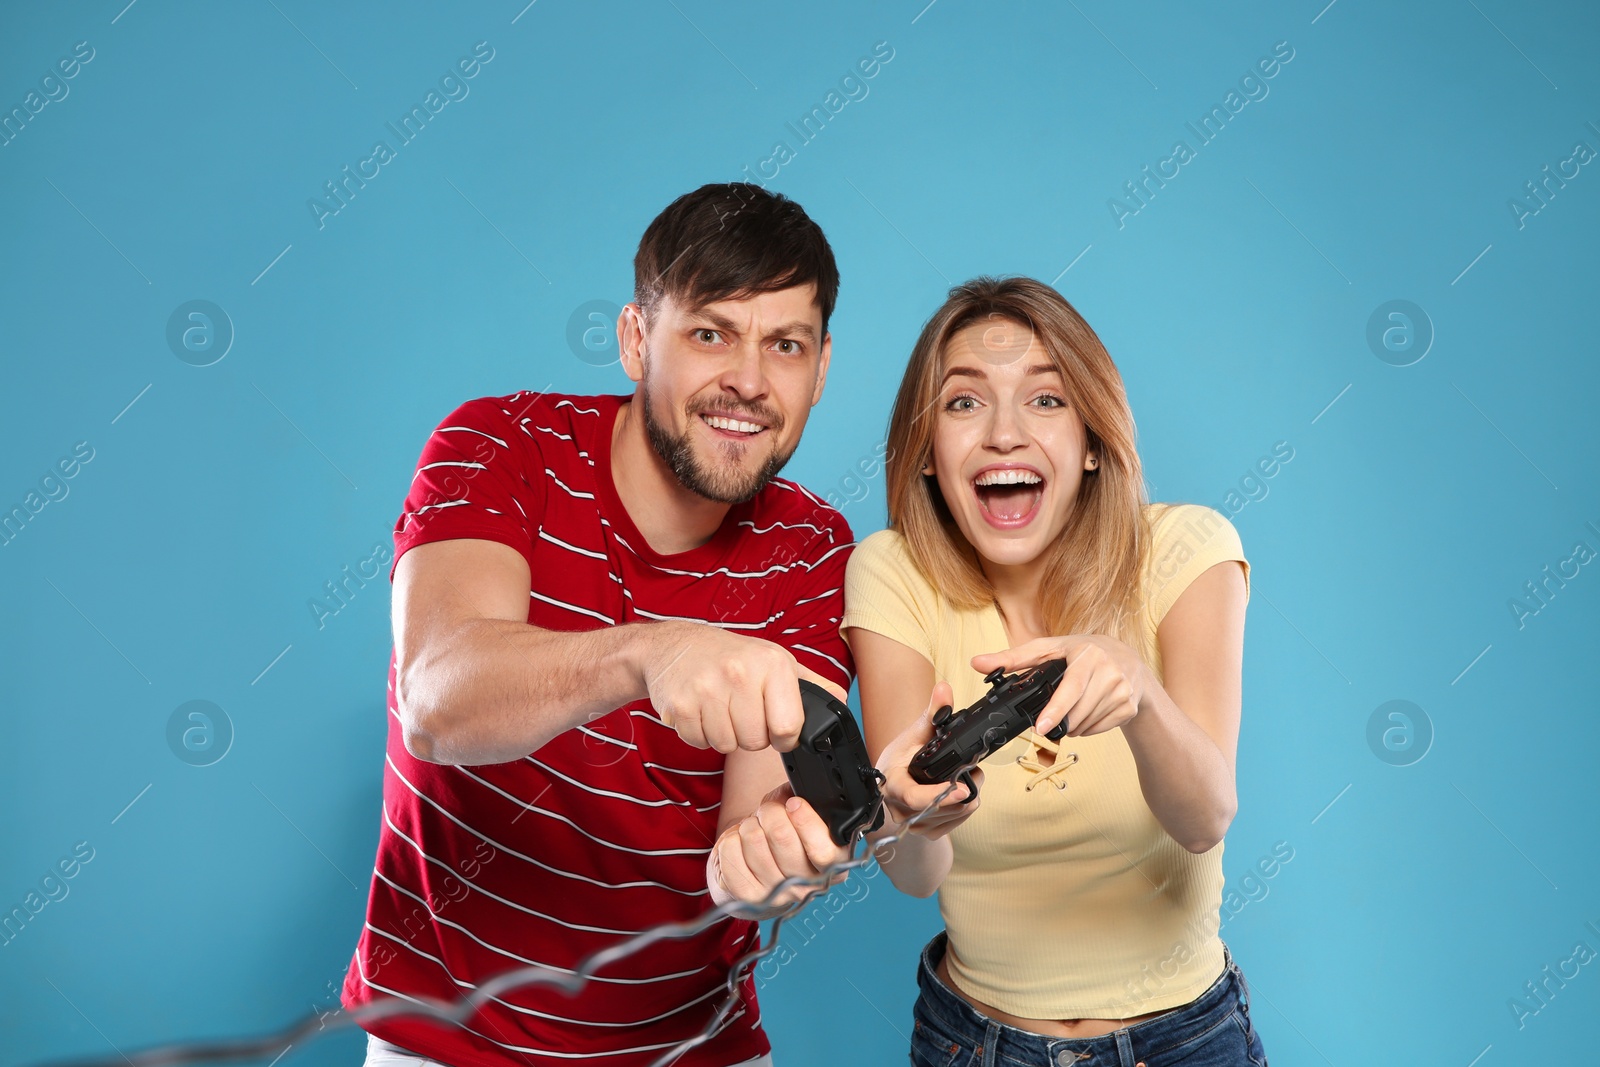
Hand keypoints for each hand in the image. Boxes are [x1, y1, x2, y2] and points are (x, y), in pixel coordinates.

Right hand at [642, 623, 845, 753]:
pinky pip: (700, 743)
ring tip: (719, 708)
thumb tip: (840, 702)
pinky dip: (700, 734)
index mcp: (771, 664)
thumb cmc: (731, 656)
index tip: (773, 725)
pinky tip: (700, 711)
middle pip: (756, 742)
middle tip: (740, 710)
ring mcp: (707, 689)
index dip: (783, 735)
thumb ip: (809, 684)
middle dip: (750, 735)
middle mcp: (740, 674)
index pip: (789, 727)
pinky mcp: (680, 705)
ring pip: (728, 745)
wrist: (673, 645)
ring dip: (725, 735)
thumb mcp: (774, 659)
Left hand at [709, 783, 848, 908]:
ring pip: (754, 840)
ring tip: (755, 829)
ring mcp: (777, 896)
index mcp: (833, 866)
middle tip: (769, 811)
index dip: (805, 820)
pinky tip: (740, 845)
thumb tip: (796, 791)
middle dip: (771, 812)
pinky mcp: (747, 898)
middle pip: (782, 837)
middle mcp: (808, 886)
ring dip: (750, 825)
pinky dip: (731, 838)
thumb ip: (807, 803)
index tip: (794, 803)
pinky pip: (730, 852)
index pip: (823, 850)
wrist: (760, 869)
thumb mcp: (804, 816)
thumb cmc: (786, 836)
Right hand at [872, 681, 983, 839]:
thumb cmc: (900, 762)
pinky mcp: (930, 833)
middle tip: (969, 767)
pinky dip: (965, 804)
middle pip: (948, 804)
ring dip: (969, 793)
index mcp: (894, 787)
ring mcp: (917, 826)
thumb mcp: (913, 736)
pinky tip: (957, 791)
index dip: (939, 795)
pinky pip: (960, 820)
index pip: (915, 798)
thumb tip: (944, 689)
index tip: (961, 788)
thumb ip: (932, 714)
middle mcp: (904, 812)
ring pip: (959, 812)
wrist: (892, 788)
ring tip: (963, 776)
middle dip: (966, 784)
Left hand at [971, 635, 1148, 737]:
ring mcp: (1123, 691)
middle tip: (1049, 716)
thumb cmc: (1082, 652)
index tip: (1041, 727)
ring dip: (1071, 725)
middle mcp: (1109, 671)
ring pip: (1085, 725)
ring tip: (1071, 708)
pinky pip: (1098, 729)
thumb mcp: (1049, 649)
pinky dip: (1087, 727)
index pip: (1071, 688)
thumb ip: (1012, 658)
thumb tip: (977, 663)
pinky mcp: (1129, 707)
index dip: (1056, 709)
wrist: (1129, 661)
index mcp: (1087, 655)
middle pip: (1076, 713)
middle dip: (1058, 721)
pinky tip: (1088, 711)